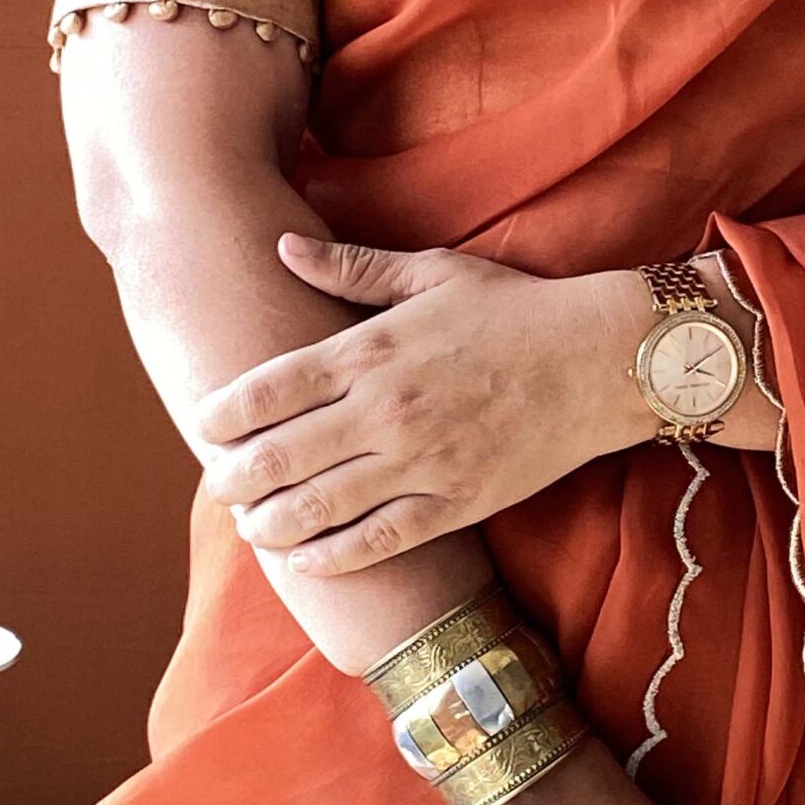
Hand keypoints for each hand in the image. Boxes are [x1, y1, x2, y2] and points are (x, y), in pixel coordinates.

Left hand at [193, 241, 651, 575]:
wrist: (601, 359)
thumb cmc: (516, 309)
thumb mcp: (433, 272)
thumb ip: (352, 266)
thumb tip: (282, 245)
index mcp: (372, 349)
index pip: (268, 390)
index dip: (221, 414)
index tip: (203, 425)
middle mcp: (385, 410)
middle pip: (277, 458)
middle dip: (232, 478)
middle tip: (217, 483)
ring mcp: (419, 463)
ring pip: (316, 510)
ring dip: (269, 523)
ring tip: (253, 524)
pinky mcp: (454, 504)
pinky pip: (375, 542)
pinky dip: (330, 557)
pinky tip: (305, 559)